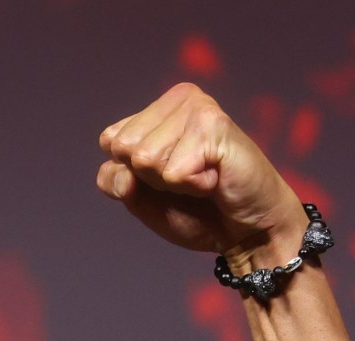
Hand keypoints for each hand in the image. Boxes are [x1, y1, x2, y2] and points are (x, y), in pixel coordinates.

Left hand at [95, 83, 305, 267]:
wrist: (245, 230)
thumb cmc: (198, 209)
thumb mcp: (141, 198)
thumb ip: (116, 181)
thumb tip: (124, 170)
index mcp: (159, 108)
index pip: (108, 141)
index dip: (132, 174)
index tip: (169, 176)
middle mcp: (180, 98)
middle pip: (123, 149)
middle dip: (151, 178)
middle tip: (188, 178)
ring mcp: (198, 108)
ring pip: (145, 159)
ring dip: (173, 183)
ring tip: (203, 177)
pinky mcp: (214, 126)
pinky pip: (173, 172)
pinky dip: (193, 187)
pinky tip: (215, 180)